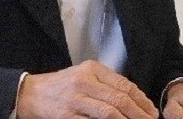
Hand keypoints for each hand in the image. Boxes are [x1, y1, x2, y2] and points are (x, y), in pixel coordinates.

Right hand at [16, 60, 158, 117]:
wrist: (32, 94)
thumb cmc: (60, 86)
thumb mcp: (82, 74)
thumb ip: (104, 82)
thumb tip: (133, 98)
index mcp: (90, 69)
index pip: (123, 84)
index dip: (141, 99)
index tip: (150, 110)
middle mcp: (84, 81)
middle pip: (120, 99)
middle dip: (139, 113)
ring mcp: (76, 99)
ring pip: (110, 112)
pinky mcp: (69, 115)